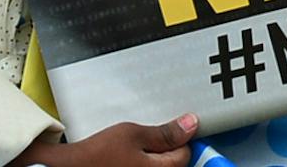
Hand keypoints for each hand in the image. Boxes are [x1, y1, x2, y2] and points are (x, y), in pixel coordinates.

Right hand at [13, 114, 199, 166]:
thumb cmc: (94, 155)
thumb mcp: (132, 134)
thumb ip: (164, 132)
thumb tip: (192, 124)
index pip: (185, 154)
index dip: (177, 137)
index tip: (168, 128)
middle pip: (172, 163)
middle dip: (164, 148)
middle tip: (147, 136)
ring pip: (155, 166)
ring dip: (149, 156)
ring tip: (132, 146)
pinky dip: (137, 161)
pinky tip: (124, 155)